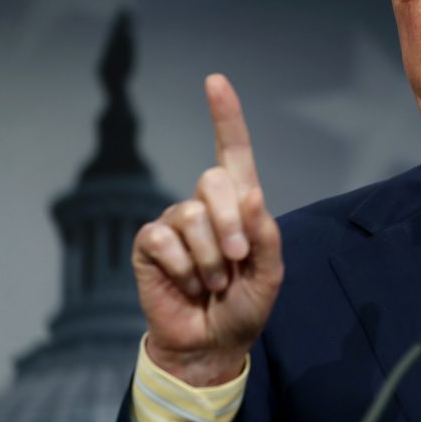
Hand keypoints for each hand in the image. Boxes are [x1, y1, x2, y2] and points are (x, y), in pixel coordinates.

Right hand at [132, 74, 283, 385]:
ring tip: (214, 281)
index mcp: (239, 204)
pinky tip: (188, 284)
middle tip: (237, 260)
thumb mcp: (270, 273)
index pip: (233, 151)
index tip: (214, 81)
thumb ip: (266, 235)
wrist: (213, 341)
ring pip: (191, 215)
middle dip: (230, 225)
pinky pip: (164, 239)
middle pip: (213, 180)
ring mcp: (175, 222)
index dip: (225, 116)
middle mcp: (205, 204)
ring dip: (209, 258)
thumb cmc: (245, 303)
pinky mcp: (150, 243)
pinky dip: (184, 268)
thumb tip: (252, 194)